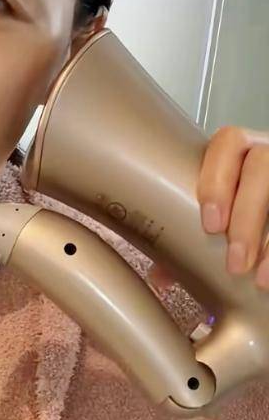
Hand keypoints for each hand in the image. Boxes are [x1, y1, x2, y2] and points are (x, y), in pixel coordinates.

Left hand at [147, 125, 268, 291]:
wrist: (264, 217)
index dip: (217, 180)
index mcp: (242, 149)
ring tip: (257, 278)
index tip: (211, 225)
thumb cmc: (237, 212)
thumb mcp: (219, 216)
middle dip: (247, 216)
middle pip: (263, 165)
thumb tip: (160, 277)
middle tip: (234, 262)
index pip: (229, 141)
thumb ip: (190, 238)